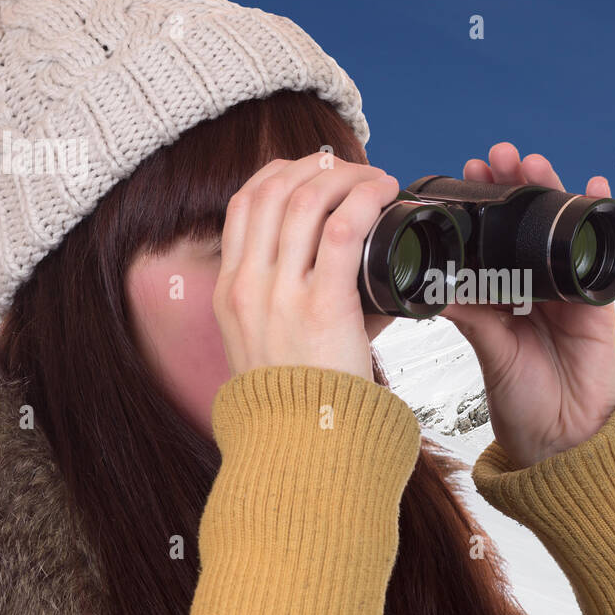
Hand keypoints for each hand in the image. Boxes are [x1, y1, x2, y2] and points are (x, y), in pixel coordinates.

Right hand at [214, 151, 400, 381]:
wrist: (299, 449)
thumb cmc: (298, 401)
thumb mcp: (267, 346)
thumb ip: (290, 304)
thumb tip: (348, 273)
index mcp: (231, 291)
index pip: (244, 204)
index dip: (282, 173)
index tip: (314, 172)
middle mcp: (247, 286)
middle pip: (273, 190)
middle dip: (318, 166)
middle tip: (354, 171)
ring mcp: (280, 295)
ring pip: (305, 200)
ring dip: (345, 176)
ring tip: (375, 179)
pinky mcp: (321, 307)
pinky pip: (341, 230)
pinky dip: (364, 199)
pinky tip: (383, 193)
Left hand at [440, 143, 614, 468]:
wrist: (563, 438)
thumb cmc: (522, 399)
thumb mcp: (488, 349)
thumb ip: (469, 315)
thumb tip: (430, 285)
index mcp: (501, 294)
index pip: (490, 237)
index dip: (481, 205)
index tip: (465, 174)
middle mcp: (532, 284)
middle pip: (525, 223)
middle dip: (513, 186)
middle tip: (496, 157)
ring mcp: (566, 288)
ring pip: (560, 228)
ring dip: (551, 189)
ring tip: (535, 163)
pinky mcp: (596, 299)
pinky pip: (599, 251)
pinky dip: (599, 216)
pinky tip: (596, 187)